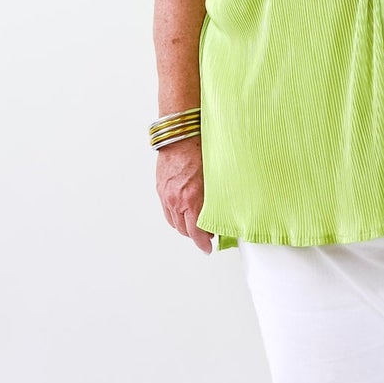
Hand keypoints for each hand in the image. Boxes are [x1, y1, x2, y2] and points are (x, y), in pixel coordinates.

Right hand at [155, 136, 214, 253]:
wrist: (181, 134)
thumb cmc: (201, 150)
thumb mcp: (215, 177)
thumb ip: (216, 198)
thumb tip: (223, 211)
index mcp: (191, 199)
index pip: (196, 232)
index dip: (203, 243)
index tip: (208, 248)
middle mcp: (175, 200)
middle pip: (183, 230)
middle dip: (195, 235)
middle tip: (206, 235)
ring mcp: (166, 194)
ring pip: (173, 221)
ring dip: (184, 226)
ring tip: (195, 224)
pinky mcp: (160, 188)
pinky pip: (167, 210)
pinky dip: (175, 216)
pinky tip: (183, 212)